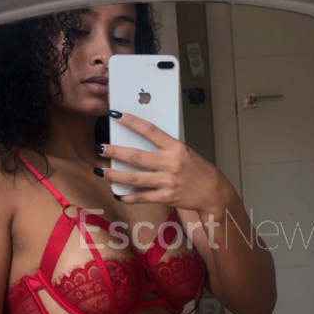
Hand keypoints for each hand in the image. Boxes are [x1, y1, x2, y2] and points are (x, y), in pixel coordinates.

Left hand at [97, 110, 230, 212]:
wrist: (214, 193)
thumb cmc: (199, 171)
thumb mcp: (185, 153)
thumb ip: (165, 149)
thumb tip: (140, 144)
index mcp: (176, 148)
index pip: (150, 131)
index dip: (132, 122)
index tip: (116, 115)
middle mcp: (170, 163)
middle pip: (136, 156)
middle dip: (115, 151)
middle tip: (100, 147)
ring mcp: (167, 182)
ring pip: (134, 178)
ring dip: (115, 175)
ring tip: (102, 172)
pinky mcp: (166, 198)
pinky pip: (142, 197)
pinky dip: (128, 197)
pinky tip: (119, 194)